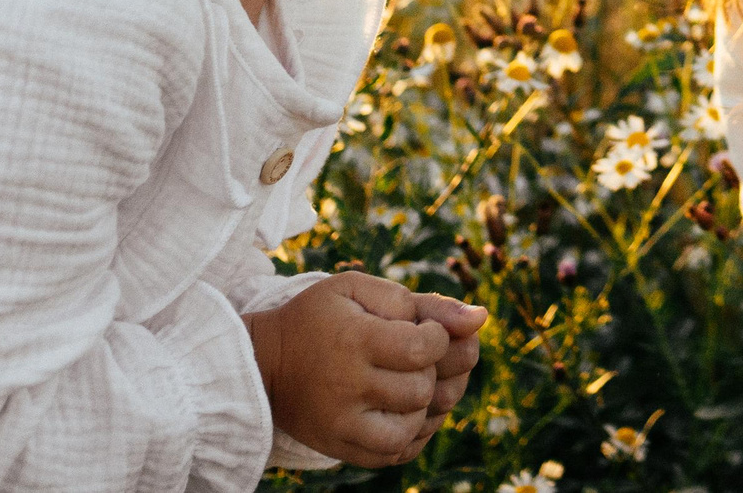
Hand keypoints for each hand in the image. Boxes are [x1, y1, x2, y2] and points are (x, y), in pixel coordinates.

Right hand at [244, 273, 486, 466]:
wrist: (261, 364)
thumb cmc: (318, 318)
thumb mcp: (359, 290)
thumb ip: (421, 301)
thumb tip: (481, 318)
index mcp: (354, 340)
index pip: (422, 347)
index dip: (439, 336)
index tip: (424, 331)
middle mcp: (348, 386)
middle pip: (421, 388)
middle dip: (434, 369)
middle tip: (418, 355)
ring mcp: (342, 424)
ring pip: (413, 425)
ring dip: (426, 402)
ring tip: (411, 381)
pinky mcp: (340, 447)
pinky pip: (394, 453)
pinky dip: (412, 434)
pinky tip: (407, 409)